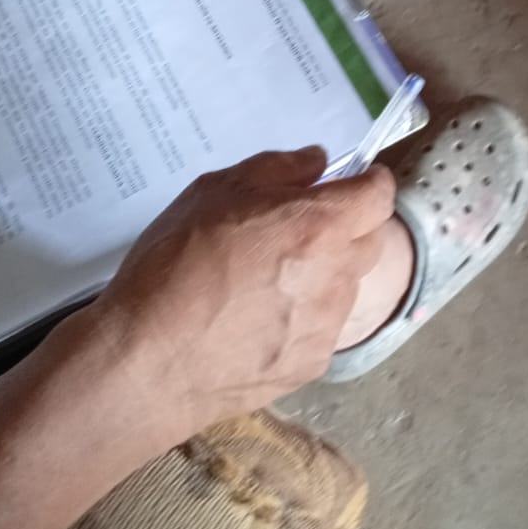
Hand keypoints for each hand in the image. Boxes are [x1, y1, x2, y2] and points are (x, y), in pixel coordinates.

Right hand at [90, 147, 394, 445]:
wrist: (148, 362)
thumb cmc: (173, 266)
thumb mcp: (213, 192)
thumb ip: (276, 169)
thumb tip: (317, 163)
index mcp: (319, 225)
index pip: (379, 196)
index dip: (369, 183)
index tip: (355, 182)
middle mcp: (337, 275)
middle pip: (370, 241)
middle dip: (347, 228)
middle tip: (299, 230)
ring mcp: (328, 326)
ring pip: (345, 287)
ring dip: (323, 275)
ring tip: (267, 282)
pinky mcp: (312, 365)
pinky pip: (322, 329)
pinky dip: (303, 319)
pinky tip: (258, 322)